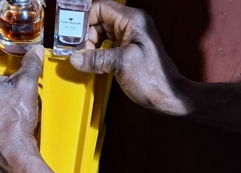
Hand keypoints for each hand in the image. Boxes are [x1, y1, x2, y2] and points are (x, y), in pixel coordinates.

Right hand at [70, 0, 191, 114]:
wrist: (167, 96)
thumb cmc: (152, 78)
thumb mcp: (121, 64)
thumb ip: (97, 59)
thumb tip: (76, 57)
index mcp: (132, 20)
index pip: (100, 8)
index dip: (84, 21)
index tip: (73, 37)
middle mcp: (132, 25)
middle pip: (98, 21)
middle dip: (86, 36)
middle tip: (79, 52)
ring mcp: (130, 38)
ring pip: (101, 34)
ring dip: (91, 46)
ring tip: (86, 60)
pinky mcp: (128, 50)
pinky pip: (107, 46)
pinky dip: (98, 53)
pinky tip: (94, 63)